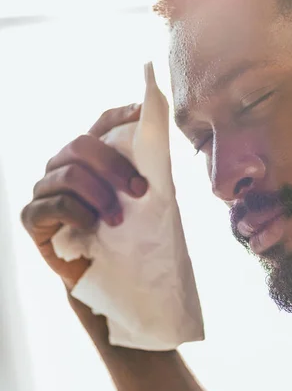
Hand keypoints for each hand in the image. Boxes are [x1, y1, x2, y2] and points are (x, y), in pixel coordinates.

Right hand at [21, 103, 146, 293]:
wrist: (104, 276)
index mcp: (90, 158)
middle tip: (139, 189)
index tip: (142, 114)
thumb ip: (141, 173)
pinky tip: (91, 227)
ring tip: (118, 219)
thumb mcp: (139, 202)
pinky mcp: (32, 216)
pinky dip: (78, 214)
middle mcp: (62, 166)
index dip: (121, 115)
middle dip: (113, 165)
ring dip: (99, 195)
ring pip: (69, 174)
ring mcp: (44, 189)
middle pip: (81, 145)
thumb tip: (160, 141)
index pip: (102, 124)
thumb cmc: (124, 235)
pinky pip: (54, 204)